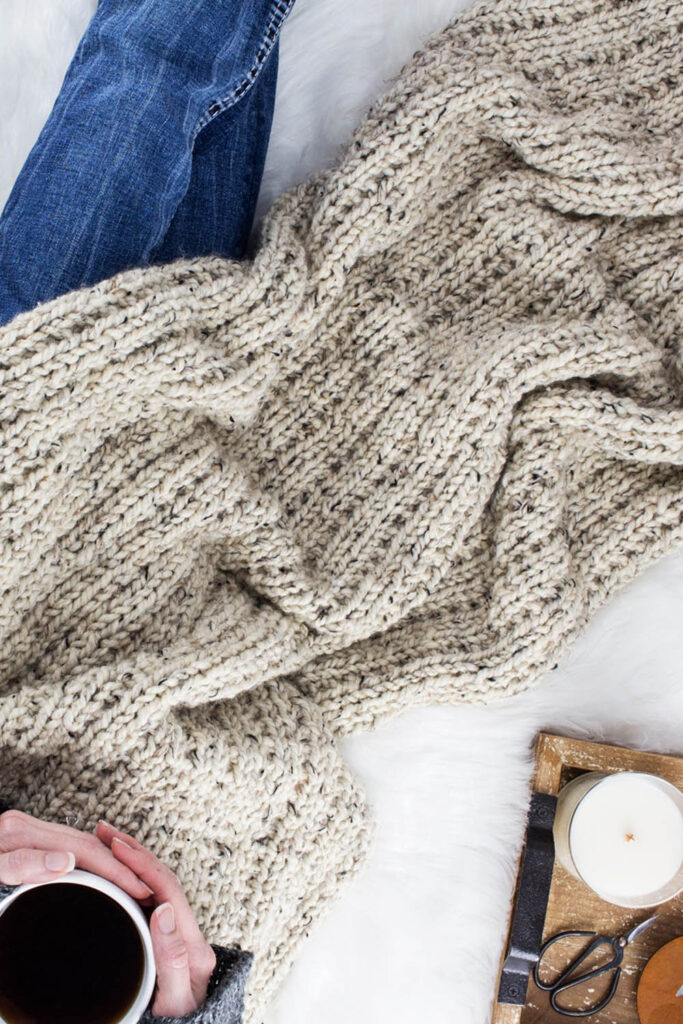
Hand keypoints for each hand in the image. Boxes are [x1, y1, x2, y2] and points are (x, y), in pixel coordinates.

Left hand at [0, 809, 151, 899]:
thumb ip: (20, 865)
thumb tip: (64, 860)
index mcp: (19, 832)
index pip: (81, 849)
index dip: (114, 869)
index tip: (138, 889)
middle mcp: (24, 827)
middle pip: (86, 843)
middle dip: (119, 865)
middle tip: (144, 888)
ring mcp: (23, 832)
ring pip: (79, 844)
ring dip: (107, 863)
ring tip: (130, 882)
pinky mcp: (22, 842)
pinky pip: (66, 848)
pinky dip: (87, 862)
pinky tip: (97, 873)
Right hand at [96, 820, 216, 1017]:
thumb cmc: (178, 1023)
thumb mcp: (175, 998)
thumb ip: (173, 959)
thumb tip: (164, 911)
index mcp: (193, 944)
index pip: (167, 889)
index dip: (141, 864)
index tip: (115, 845)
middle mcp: (188, 934)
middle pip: (163, 880)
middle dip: (134, 851)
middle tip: (105, 831)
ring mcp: (178, 936)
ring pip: (156, 887)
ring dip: (132, 861)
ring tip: (107, 841)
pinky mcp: (165, 941)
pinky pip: (149, 901)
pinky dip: (130, 881)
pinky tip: (114, 873)